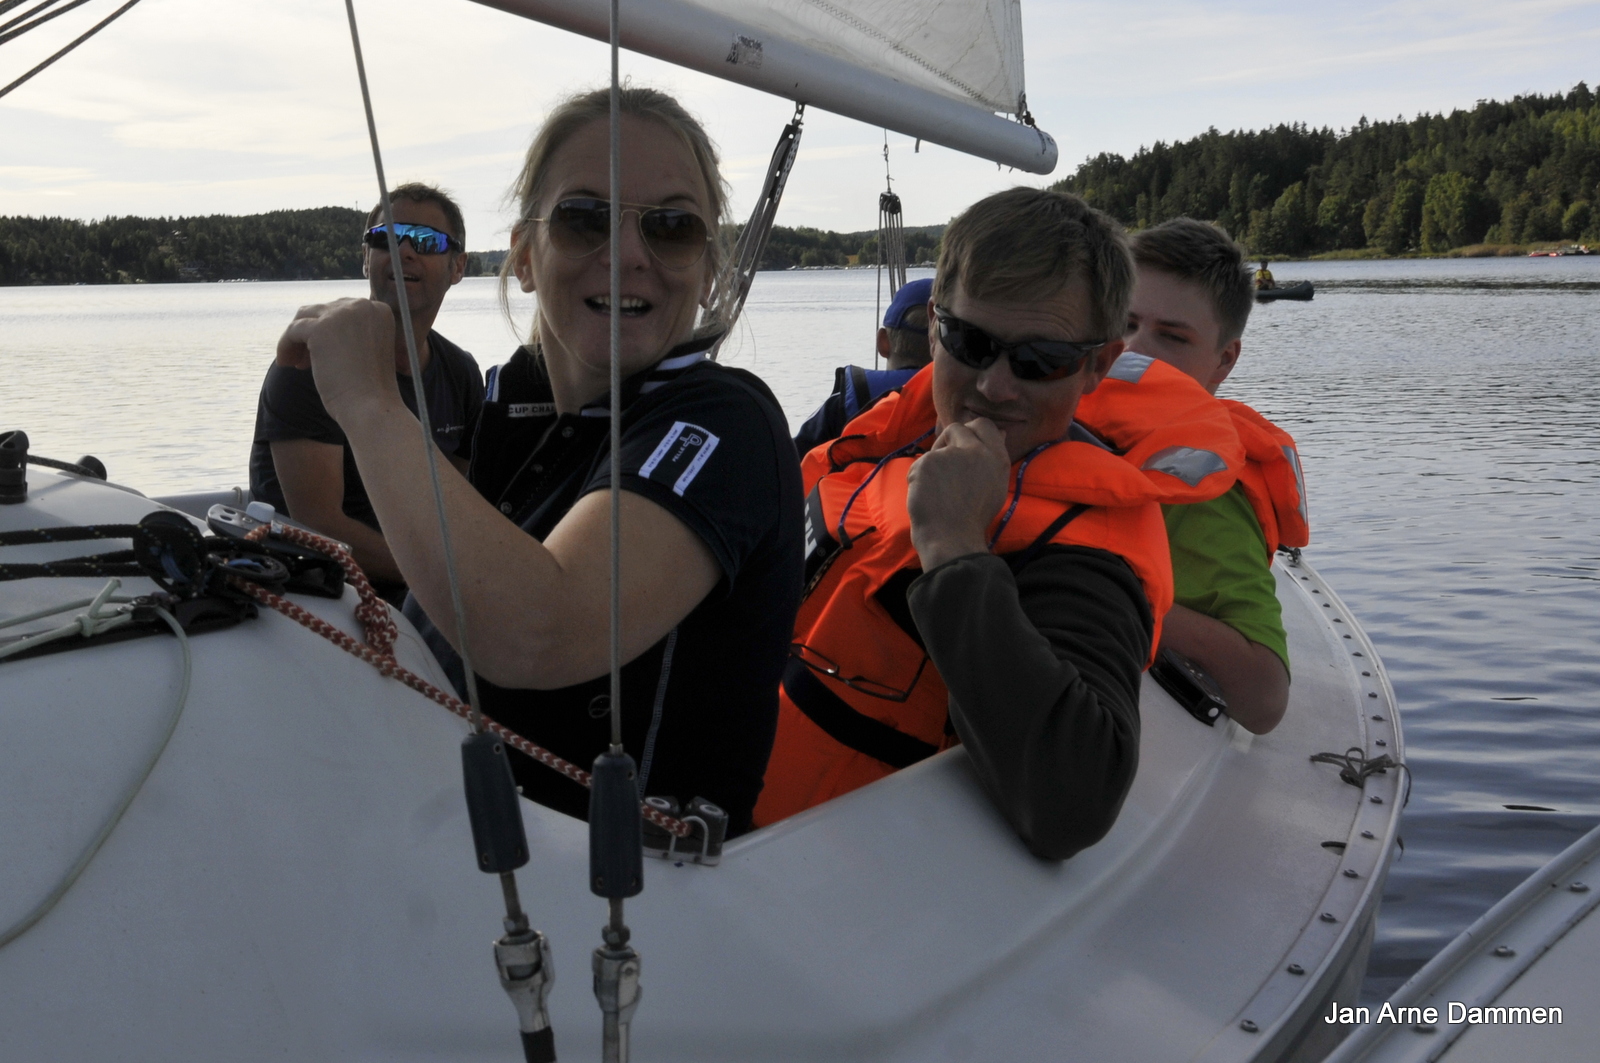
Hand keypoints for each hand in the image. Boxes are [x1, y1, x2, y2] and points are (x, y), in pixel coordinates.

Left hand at [275, 298, 397, 424]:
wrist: (372, 407)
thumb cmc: (370, 389)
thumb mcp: (367, 350)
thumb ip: (350, 332)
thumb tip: (315, 325)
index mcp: (378, 310)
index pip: (341, 310)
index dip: (328, 331)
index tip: (324, 354)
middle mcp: (362, 306)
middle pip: (322, 311)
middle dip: (311, 335)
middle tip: (306, 362)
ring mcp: (341, 315)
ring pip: (304, 318)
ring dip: (297, 339)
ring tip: (296, 363)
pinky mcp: (321, 328)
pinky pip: (292, 331)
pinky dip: (286, 346)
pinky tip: (286, 363)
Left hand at [906, 418, 1010, 570]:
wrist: (952, 538)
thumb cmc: (972, 520)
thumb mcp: (996, 486)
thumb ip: (994, 458)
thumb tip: (1000, 431)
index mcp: (996, 458)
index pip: (983, 425)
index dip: (970, 433)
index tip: (962, 447)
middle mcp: (976, 450)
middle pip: (957, 429)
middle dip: (947, 444)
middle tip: (944, 470)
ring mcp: (951, 454)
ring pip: (935, 450)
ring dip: (932, 466)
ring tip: (938, 492)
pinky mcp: (929, 461)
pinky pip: (918, 465)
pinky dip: (918, 480)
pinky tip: (926, 497)